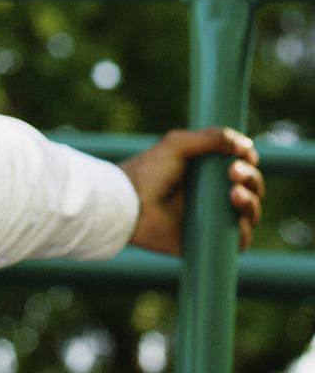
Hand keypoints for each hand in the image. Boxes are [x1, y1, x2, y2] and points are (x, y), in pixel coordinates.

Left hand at [118, 127, 263, 253]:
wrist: (127, 204)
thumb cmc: (147, 172)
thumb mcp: (177, 144)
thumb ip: (211, 138)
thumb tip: (246, 144)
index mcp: (206, 170)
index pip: (241, 166)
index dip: (248, 160)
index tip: (245, 154)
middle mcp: (212, 194)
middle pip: (251, 188)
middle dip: (251, 178)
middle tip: (234, 171)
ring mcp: (212, 217)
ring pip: (249, 212)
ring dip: (251, 201)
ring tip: (235, 193)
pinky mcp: (208, 239)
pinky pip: (239, 240)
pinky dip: (245, 230)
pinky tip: (237, 215)